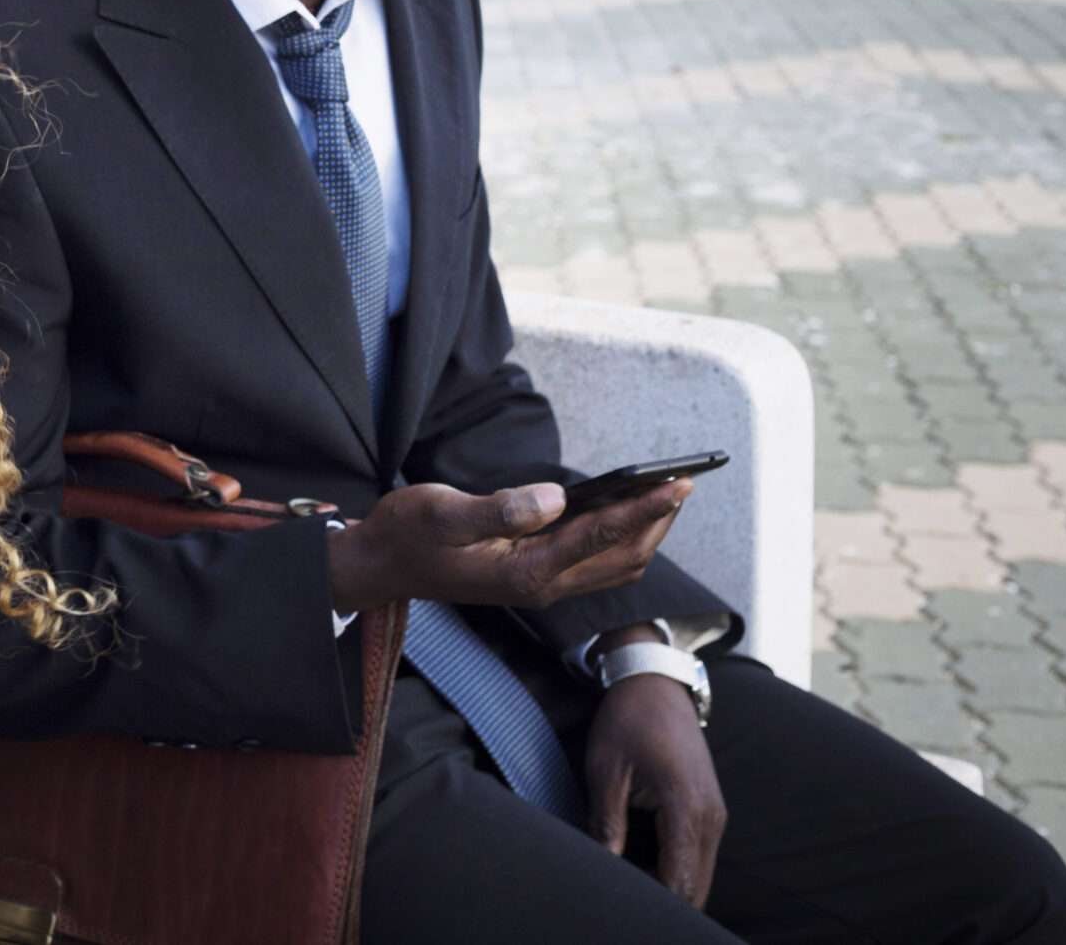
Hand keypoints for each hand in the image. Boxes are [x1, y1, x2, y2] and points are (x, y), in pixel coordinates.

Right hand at [325, 478, 690, 610]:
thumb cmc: (409, 534)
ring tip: (665, 494)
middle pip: (623, 557)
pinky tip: (623, 511)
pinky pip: (595, 562)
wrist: (383, 565)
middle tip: (682, 481)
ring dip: (644, 532)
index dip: (642, 509)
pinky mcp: (535, 576)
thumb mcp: (443, 513)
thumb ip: (500, 508)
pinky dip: (620, 538)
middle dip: (656, 521)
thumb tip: (556, 497)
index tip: (676, 484)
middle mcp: (543, 584)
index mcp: (526, 570)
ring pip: (614, 564)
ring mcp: (541, 584)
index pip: (600, 536)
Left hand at [587, 659, 726, 907]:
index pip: (680, 879)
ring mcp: (716, 814)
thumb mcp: (605, 770)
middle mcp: (711, 816)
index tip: (623, 900)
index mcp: (686, 806)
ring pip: (700, 874)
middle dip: (663, 899)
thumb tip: (604, 865)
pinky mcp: (711, 810)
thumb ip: (607, 822)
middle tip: (623, 895)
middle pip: (696, 887)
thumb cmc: (627, 721)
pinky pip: (700, 855)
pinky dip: (679, 869)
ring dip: (671, 886)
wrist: (655, 684)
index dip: (653, 899)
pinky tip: (645, 864)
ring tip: (630, 880)